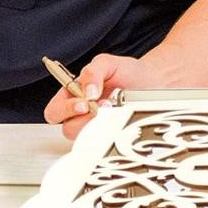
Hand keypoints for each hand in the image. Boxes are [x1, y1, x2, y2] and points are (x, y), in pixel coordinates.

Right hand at [43, 53, 169, 138]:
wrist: (152, 82)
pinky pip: (105, 143)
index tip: (84, 103)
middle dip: (82, 120)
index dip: (64, 110)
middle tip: (98, 109)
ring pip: (86, 138)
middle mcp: (82, 114)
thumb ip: (92, 72)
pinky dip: (112, 133)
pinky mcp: (113, 135)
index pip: (54, 112)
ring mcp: (97, 126)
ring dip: (98, 126)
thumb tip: (87, 92)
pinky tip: (120, 120)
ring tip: (113, 112)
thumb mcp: (107, 64)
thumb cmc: (128, 73)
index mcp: (72, 96)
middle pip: (67, 129)